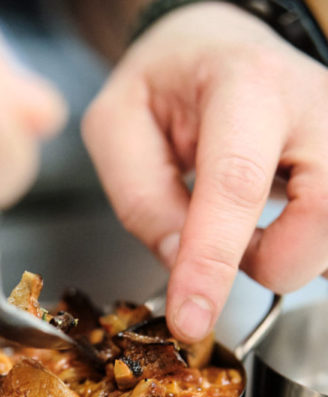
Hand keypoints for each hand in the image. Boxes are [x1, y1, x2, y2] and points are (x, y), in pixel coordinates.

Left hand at [82, 1, 327, 341]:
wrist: (218, 47)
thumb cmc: (165, 85)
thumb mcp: (117, 127)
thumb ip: (140, 200)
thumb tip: (181, 264)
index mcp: (244, 86)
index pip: (235, 185)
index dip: (212, 263)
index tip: (190, 320)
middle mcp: (312, 105)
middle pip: (321, 217)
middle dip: (269, 263)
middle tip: (227, 245)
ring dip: (287, 256)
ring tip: (249, 227)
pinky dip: (304, 249)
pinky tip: (277, 226)